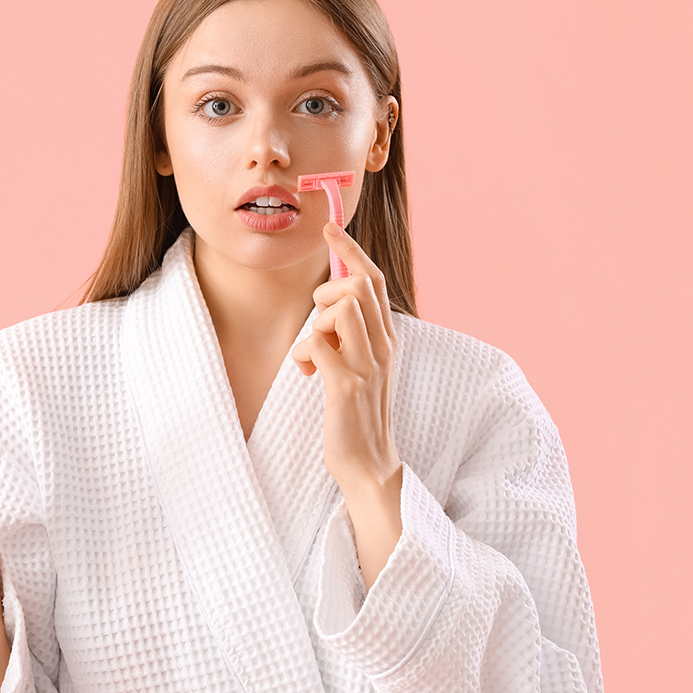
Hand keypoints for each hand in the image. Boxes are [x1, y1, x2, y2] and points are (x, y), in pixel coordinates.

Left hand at [292, 223, 401, 495]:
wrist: (371, 464)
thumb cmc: (359, 414)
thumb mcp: (364, 365)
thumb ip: (354, 333)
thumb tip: (332, 300)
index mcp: (387, 338)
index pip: (373, 279)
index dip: (350, 249)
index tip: (328, 228)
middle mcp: (383, 346)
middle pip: (358, 285)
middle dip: (327, 292)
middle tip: (319, 325)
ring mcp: (367, 366)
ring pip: (341, 308)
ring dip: (317, 324)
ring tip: (316, 355)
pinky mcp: (346, 386)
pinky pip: (319, 344)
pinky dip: (305, 353)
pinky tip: (310, 374)